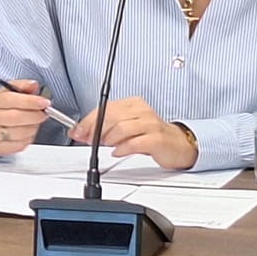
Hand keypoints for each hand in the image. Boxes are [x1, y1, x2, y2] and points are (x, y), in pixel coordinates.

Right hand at [0, 79, 51, 154]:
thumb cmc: (0, 107)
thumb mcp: (8, 92)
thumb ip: (22, 86)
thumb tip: (33, 85)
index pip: (9, 99)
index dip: (29, 101)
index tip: (44, 102)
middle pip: (16, 117)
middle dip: (35, 115)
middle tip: (43, 113)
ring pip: (20, 133)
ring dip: (33, 127)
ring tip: (33, 122)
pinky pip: (20, 145)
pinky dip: (28, 139)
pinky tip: (26, 132)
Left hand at [71, 96, 197, 169]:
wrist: (178, 145)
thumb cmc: (151, 135)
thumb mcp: (127, 127)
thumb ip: (105, 127)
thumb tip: (79, 131)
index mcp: (133, 104)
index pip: (104, 108)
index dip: (88, 121)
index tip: (77, 131)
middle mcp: (141, 111)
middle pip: (110, 117)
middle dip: (94, 130)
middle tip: (88, 139)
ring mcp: (150, 124)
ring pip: (121, 129)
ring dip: (108, 139)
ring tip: (106, 145)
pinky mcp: (156, 139)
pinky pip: (134, 143)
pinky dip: (122, 148)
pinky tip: (117, 152)